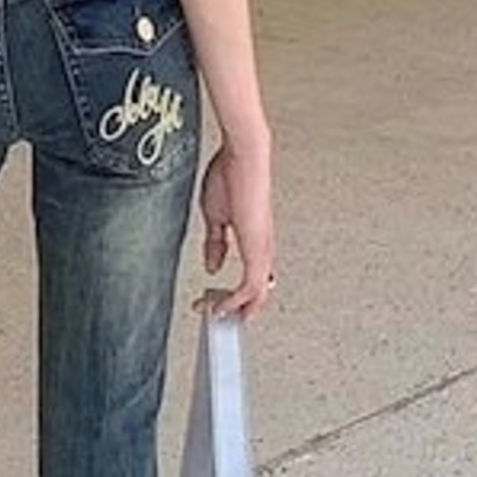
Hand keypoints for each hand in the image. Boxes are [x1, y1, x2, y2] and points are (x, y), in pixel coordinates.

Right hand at [192, 138, 275, 320]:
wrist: (243, 156)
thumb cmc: (231, 174)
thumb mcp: (216, 217)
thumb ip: (216, 244)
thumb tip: (214, 267)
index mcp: (253, 239)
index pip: (253, 277)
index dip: (237, 296)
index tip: (217, 305)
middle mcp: (262, 245)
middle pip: (260, 290)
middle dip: (240, 309)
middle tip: (222, 320)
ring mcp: (261, 246)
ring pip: (258, 291)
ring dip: (238, 308)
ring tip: (219, 317)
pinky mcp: (257, 245)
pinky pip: (252, 284)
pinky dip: (238, 300)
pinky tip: (223, 305)